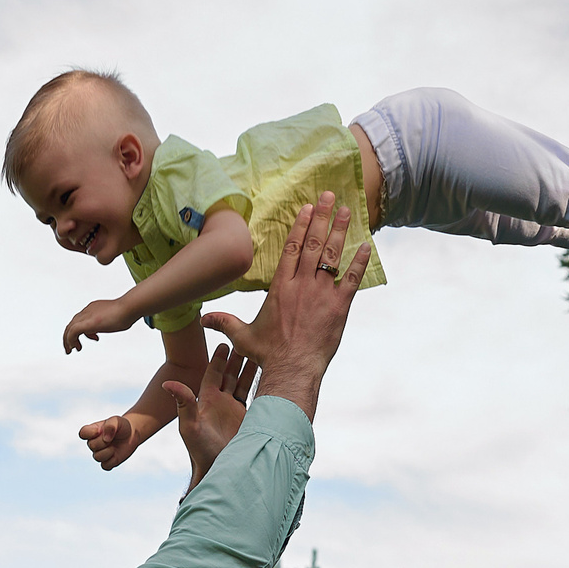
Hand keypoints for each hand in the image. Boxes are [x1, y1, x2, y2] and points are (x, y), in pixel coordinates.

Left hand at [63, 297, 134, 354]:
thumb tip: (111, 324)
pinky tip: (74, 347)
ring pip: (69, 328)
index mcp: (94, 308)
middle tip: (71, 347)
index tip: (93, 337)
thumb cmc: (127, 312)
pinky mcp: (87, 323)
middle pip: (72, 323)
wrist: (128, 308)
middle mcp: (88, 311)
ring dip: (68, 340)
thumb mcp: (115, 317)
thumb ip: (110, 321)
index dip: (84, 330)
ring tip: (70, 350)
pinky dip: (70, 340)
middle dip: (70, 336)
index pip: (82, 318)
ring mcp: (86, 316)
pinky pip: (73, 332)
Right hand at [79, 413, 138, 469]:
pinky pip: (105, 466)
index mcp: (92, 431)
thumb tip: (106, 439)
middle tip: (113, 438)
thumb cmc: (121, 426)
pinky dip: (112, 461)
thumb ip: (110, 426)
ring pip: (97, 457)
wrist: (131, 435)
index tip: (99, 430)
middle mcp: (93, 443)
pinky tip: (116, 454)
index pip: (83, 433)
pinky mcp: (107, 462)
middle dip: (104, 442)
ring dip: (109, 451)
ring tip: (115, 446)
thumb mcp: (117, 421)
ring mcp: (99, 453)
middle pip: (92, 446)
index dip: (90, 433)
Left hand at [166, 344, 259, 489]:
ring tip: (259, 352)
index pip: (213, 373)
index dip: (219, 358)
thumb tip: (168, 383)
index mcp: (206, 399)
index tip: (225, 343)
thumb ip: (183, 403)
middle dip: (236, 358)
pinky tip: (268, 374)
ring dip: (249, 368)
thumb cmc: (200, 450)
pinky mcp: (246, 417)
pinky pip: (252, 396)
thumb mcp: (189, 426)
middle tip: (245, 339)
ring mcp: (234, 409)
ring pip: (242, 382)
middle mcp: (220, 402)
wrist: (219, 468)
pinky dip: (259, 384)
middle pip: (229, 374)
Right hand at [200, 191, 367, 421]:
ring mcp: (321, 294)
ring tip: (346, 211)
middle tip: (330, 197)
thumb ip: (225, 322)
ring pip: (331, 256)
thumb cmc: (268, 355)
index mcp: (280, 287)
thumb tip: (202, 320)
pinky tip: (366, 246)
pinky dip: (359, 263)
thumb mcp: (243, 336)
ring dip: (340, 231)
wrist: (292, 370)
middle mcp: (301, 285)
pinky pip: (352, 280)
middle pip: (313, 244)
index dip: (301, 225)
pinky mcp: (339, 307)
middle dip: (322, 218)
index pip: (292, 248)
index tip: (308, 208)